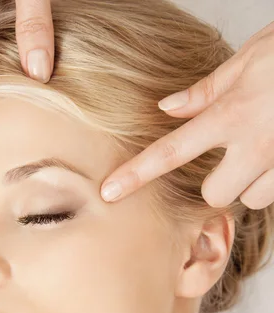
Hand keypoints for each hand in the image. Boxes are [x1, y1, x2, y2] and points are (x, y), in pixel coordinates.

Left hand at [100, 21, 273, 209]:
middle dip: (217, 183)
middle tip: (228, 158)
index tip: (110, 192)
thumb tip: (169, 108)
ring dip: (249, 182)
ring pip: (250, 198)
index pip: (171, 152)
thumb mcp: (248, 59)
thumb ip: (207, 90)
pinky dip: (272, 180)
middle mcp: (255, 144)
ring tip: (262, 150)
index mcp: (231, 114)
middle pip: (215, 195)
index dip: (137, 174)